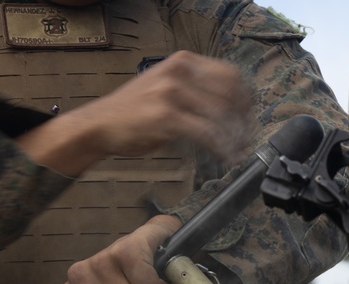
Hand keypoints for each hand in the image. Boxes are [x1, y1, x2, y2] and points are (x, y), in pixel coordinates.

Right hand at [17, 50, 254, 175]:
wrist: (99, 124)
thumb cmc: (133, 111)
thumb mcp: (165, 86)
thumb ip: (194, 90)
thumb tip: (228, 108)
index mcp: (183, 62)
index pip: (230, 75)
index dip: (245, 99)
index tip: (249, 118)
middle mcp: (180, 72)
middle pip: (230, 96)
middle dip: (243, 122)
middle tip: (246, 140)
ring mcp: (173, 93)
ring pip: (221, 116)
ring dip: (234, 138)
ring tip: (237, 153)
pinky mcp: (168, 117)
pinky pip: (207, 134)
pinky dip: (221, 148)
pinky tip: (225, 157)